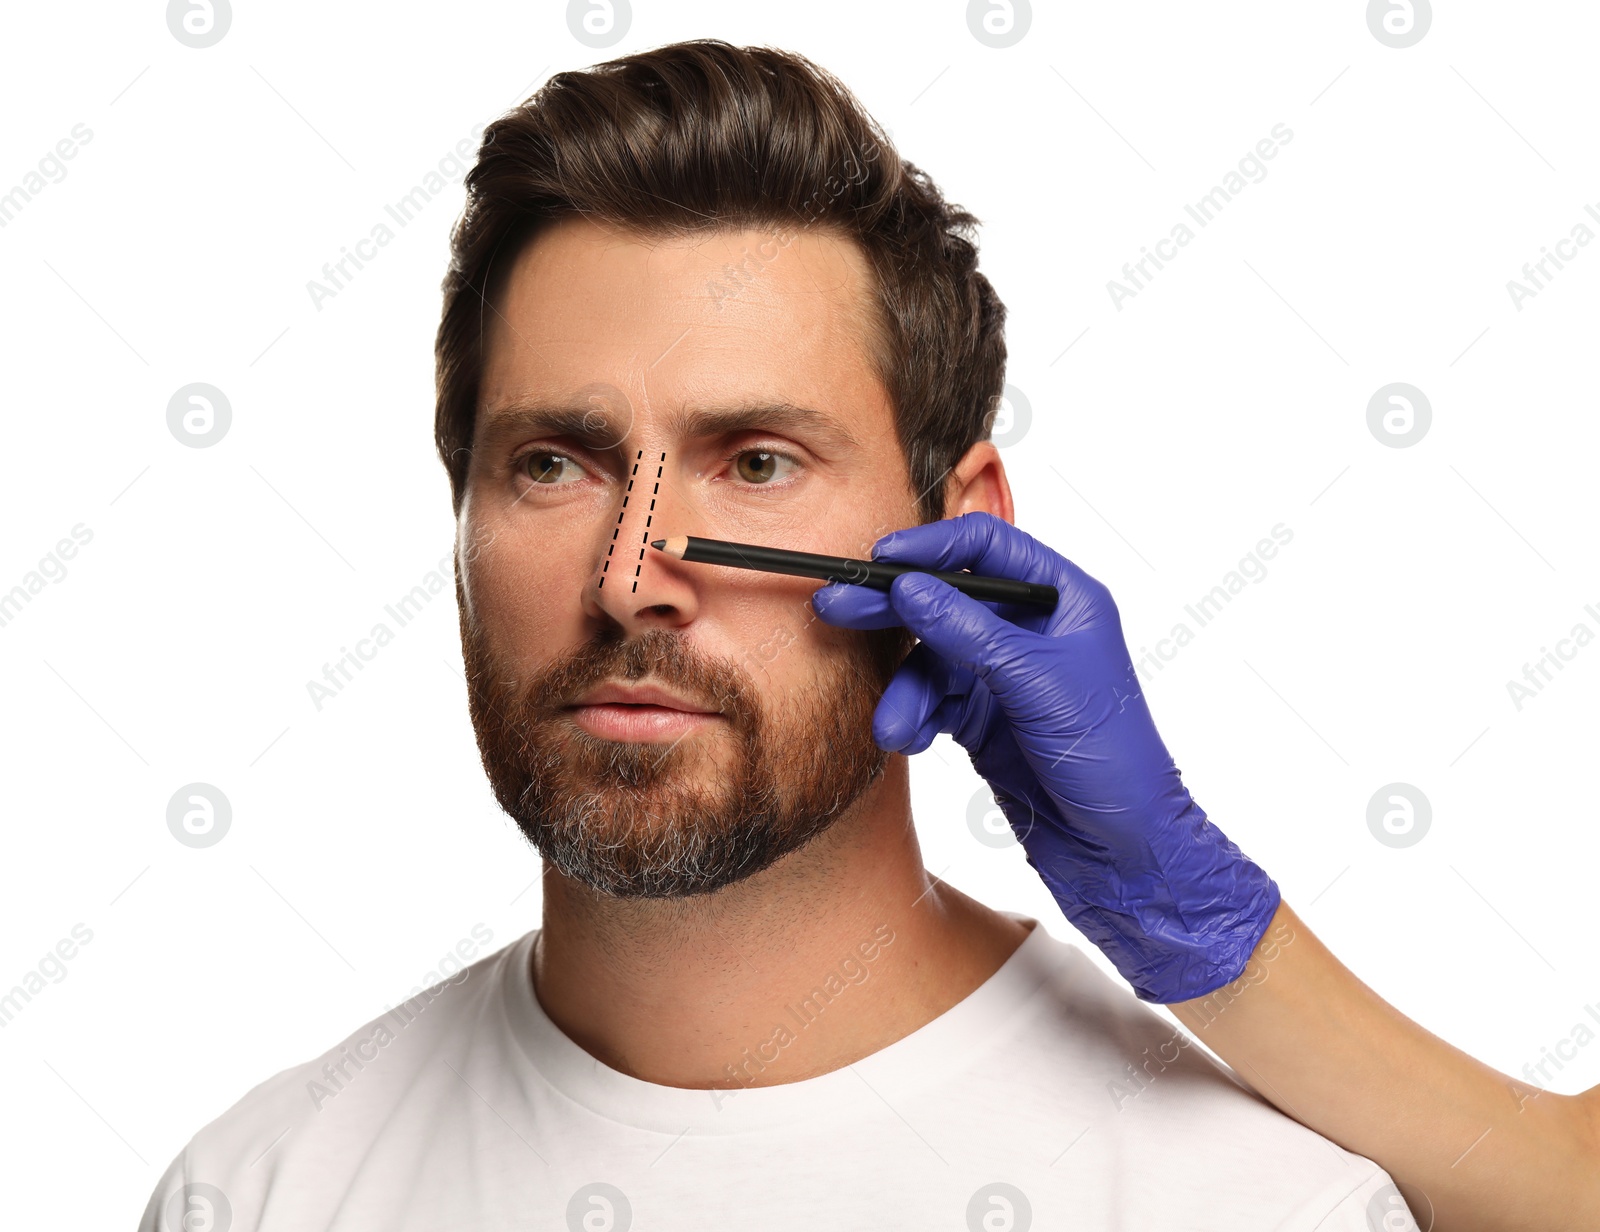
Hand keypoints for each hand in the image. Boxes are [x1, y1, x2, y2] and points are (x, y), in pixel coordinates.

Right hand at [811, 511, 1278, 1002]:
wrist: (1125, 854)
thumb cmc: (1112, 759)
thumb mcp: (1036, 683)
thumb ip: (968, 631)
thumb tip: (910, 587)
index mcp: (1064, 599)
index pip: (989, 546)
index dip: (932, 547)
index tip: (881, 558)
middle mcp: (1033, 630)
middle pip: (948, 598)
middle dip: (894, 610)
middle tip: (837, 606)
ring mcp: (1006, 676)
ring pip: (933, 659)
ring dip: (906, 691)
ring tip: (892, 727)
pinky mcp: (986, 720)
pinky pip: (933, 702)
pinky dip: (915, 718)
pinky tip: (910, 739)